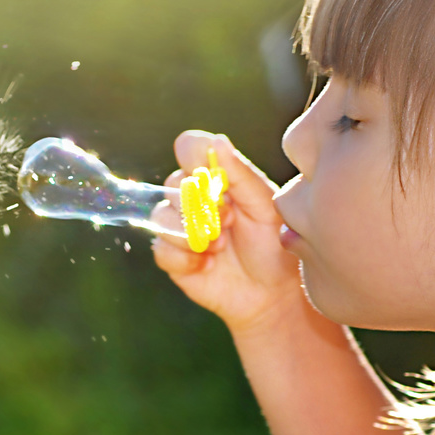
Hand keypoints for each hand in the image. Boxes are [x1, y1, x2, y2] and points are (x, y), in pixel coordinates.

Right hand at [153, 131, 307, 335]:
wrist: (272, 293)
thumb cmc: (273, 244)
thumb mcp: (266, 207)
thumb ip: (241, 175)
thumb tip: (217, 141)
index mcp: (216, 177)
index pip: (188, 148)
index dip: (193, 157)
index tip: (215, 181)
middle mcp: (192, 197)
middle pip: (173, 184)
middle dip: (202, 206)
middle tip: (230, 222)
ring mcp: (179, 227)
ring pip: (162, 217)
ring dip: (193, 234)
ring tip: (220, 246)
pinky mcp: (172, 257)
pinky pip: (161, 249)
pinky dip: (186, 258)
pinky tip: (208, 265)